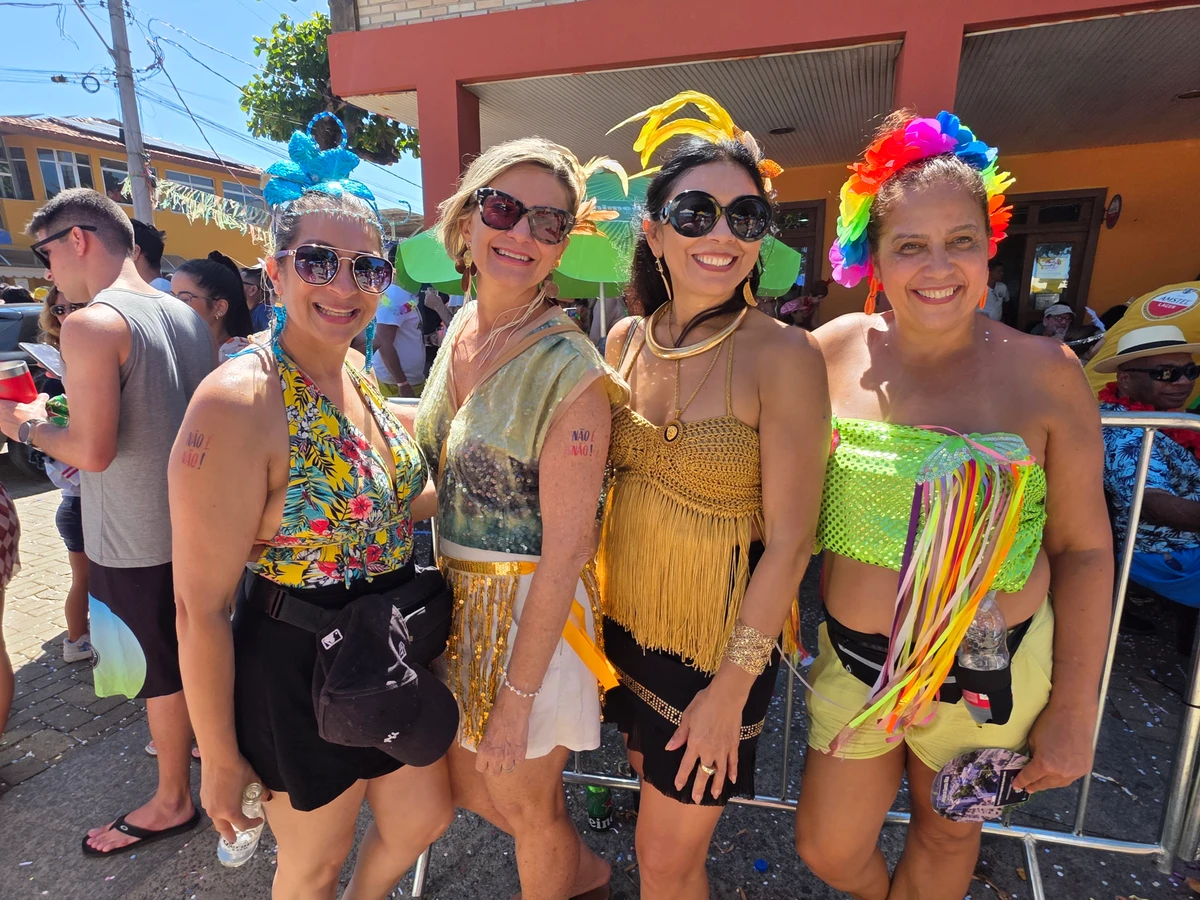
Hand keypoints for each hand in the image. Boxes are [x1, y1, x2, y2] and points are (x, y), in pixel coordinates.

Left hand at [0, 393, 47, 440]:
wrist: (35, 432)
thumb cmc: (33, 417)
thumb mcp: (38, 405)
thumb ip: (40, 399)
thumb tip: (44, 395)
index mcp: (4, 406)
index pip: (0, 401)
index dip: (4, 402)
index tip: (9, 402)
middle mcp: (0, 415)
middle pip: (1, 411)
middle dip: (7, 411)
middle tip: (16, 411)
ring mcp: (2, 425)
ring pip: (3, 420)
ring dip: (9, 419)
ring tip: (19, 420)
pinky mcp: (6, 433)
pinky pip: (7, 428)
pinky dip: (12, 427)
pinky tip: (20, 427)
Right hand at [201, 756, 269, 842]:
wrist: (218, 757)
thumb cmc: (237, 769)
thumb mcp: (253, 780)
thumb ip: (261, 791)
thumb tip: (266, 797)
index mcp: (231, 812)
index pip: (243, 825)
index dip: (253, 824)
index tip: (259, 820)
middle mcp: (217, 812)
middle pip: (224, 829)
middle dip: (230, 834)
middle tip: (234, 839)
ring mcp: (207, 805)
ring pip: (215, 819)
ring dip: (222, 823)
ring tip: (227, 823)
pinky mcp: (202, 796)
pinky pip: (210, 809)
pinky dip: (216, 811)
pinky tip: (220, 806)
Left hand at [475, 686, 531, 775]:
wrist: (512, 709)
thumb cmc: (497, 715)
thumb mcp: (486, 732)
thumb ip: (487, 745)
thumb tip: (489, 749)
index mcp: (483, 751)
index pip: (480, 768)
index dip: (484, 764)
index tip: (487, 760)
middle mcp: (495, 757)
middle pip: (494, 773)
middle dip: (495, 767)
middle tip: (498, 759)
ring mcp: (509, 757)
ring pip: (507, 769)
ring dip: (507, 762)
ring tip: (509, 752)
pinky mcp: (521, 753)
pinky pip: (518, 763)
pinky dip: (518, 758)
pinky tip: (517, 749)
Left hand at [667, 680, 746, 801]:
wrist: (726, 697)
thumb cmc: (704, 703)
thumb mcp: (687, 717)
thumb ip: (679, 735)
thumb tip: (669, 748)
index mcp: (695, 744)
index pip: (686, 765)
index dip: (682, 777)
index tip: (678, 786)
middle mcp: (709, 750)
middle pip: (703, 773)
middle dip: (699, 787)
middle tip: (696, 799)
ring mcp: (723, 749)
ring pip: (720, 772)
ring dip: (717, 784)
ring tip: (714, 795)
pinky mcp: (733, 745)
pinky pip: (733, 762)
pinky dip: (733, 772)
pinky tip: (732, 780)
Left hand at [1013, 700, 1098, 792]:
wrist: (1074, 713)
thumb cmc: (1051, 722)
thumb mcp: (1032, 739)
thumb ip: (1031, 755)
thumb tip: (1030, 764)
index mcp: (1044, 765)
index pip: (1029, 778)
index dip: (1021, 782)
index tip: (1016, 785)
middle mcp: (1060, 772)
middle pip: (1044, 784)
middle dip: (1034, 786)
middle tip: (1028, 787)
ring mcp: (1074, 772)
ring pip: (1058, 784)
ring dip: (1048, 784)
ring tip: (1041, 784)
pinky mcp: (1084, 768)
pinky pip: (1070, 778)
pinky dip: (1062, 778)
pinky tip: (1056, 776)